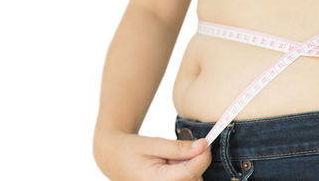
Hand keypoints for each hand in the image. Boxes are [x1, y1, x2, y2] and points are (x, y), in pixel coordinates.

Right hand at [93, 129, 211, 180]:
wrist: (112, 158)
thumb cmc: (130, 149)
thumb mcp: (153, 143)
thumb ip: (178, 147)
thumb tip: (203, 146)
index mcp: (156, 180)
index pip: (191, 172)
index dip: (203, 157)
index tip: (206, 142)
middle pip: (194, 180)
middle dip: (194, 163)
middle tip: (178, 151)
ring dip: (188, 169)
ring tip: (170, 159)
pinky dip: (183, 174)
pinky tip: (170, 167)